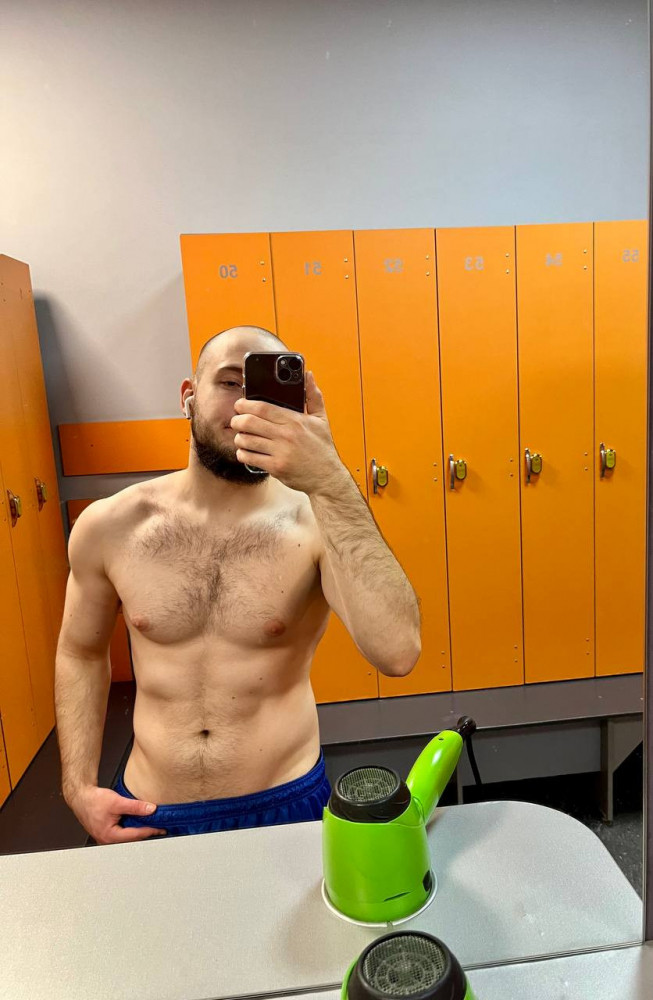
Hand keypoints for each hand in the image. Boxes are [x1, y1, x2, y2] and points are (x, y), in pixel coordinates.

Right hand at [68, 785, 166, 843]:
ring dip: (138, 833)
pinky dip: (131, 830)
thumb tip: (151, 809)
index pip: (135, 836)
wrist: (81, 797)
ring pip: (126, 838)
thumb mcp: (117, 801)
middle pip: (131, 840)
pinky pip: (121, 834)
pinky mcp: (106, 833)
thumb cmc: (93, 801)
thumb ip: (135, 806)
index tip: (161, 829)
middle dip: (145, 835)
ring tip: (151, 827)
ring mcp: (106, 838)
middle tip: (159, 830)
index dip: (150, 831)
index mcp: (110, 836)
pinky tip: (137, 824)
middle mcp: (107, 840)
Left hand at [231, 371, 347, 494]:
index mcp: (295, 420)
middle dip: (237, 420)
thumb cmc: (322, 448)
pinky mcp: (276, 467)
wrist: (327, 477)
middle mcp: (287, 435)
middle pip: (249, 422)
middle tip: (236, 421)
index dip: (245, 404)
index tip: (239, 404)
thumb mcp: (321, 420)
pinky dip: (242, 454)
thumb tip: (308, 374)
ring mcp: (280, 452)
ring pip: (246, 440)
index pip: (262, 407)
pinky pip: (249, 457)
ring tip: (241, 436)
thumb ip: (313, 396)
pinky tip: (246, 451)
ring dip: (239, 437)